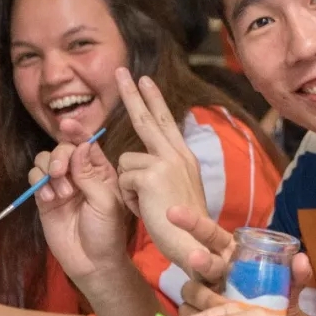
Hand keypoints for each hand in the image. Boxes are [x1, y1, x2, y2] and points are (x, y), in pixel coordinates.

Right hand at [33, 130, 127, 281]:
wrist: (93, 262)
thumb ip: (90, 174)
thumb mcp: (106, 201)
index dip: (76, 132)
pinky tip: (50, 198)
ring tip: (60, 193)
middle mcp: (79, 174)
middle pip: (62, 149)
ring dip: (49, 170)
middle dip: (59, 155)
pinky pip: (35, 180)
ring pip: (45, 161)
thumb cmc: (107, 232)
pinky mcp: (45, 199)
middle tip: (59, 171)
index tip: (67, 124)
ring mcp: (61, 186)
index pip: (86, 143)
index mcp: (101, 171)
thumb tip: (79, 146)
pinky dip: (39, 183)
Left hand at [114, 68, 209, 272]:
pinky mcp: (151, 175)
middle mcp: (177, 154)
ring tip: (148, 204)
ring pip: (125, 162)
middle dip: (132, 93)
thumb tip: (142, 160)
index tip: (144, 80)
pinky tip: (146, 209)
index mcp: (183, 156)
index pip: (165, 121)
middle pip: (147, 118)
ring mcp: (165, 162)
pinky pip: (123, 180)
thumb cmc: (183, 225)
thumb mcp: (176, 190)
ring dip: (129, 186)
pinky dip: (129, 198)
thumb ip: (162, 170)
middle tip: (121, 71)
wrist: (195, 245)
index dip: (153, 100)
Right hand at [173, 206, 313, 315]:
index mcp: (231, 255)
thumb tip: (301, 259)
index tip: (173, 212)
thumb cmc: (279, 309)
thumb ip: (297, 277)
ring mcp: (205, 297)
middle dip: (199, 260)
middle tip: (196, 257)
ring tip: (218, 303)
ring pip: (190, 291)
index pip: (208, 234)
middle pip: (198, 262)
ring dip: (201, 295)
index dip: (191, 222)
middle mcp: (214, 273)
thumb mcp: (290, 292)